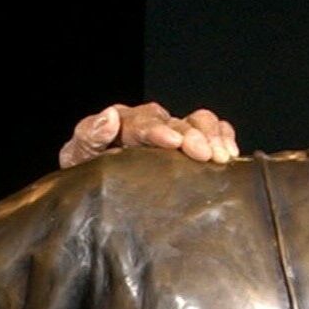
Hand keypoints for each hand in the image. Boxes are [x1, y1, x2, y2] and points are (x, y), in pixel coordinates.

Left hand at [58, 102, 238, 167]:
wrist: (93, 191)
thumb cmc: (85, 174)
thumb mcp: (78, 158)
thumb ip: (88, 137)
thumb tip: (109, 117)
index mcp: (121, 123)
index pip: (141, 122)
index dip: (158, 130)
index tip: (172, 142)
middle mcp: (149, 123)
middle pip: (175, 120)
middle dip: (191, 134)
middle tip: (205, 153)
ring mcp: (171, 132)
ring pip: (197, 120)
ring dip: (212, 135)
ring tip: (221, 156)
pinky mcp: (187, 144)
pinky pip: (211, 129)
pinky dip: (223, 135)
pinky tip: (230, 152)